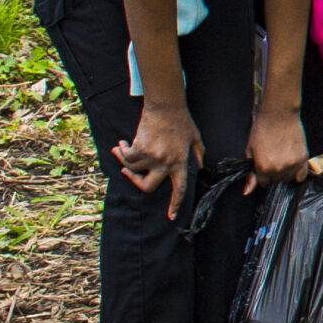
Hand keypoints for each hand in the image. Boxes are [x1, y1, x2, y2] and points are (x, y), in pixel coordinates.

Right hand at [113, 101, 203, 220]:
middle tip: (128, 173)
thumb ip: (199, 153)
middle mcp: (166, 164)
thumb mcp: (195, 138)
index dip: (175, 204)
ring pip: (133, 170)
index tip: (171, 217)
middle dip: (135, 182)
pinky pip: (126, 157)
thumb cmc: (181, 121)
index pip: (179, 189)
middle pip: (147, 187)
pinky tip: (121, 144)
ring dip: (125, 161)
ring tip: (123, 149)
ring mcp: (152, 157)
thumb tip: (202, 167)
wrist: (166, 106)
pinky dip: (121, 151)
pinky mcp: (140, 149)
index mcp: (180, 163)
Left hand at [245, 107, 307, 190]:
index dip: (262, 176)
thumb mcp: (250, 152)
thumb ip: (250, 174)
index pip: (263, 184)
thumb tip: (246, 192)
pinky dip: (298, 173)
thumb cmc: (261, 131)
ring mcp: (292, 164)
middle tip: (273, 161)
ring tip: (282, 160)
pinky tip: (293, 165)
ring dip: (285, 174)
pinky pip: (302, 174)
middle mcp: (278, 169)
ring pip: (289, 179)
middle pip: (276, 182)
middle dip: (273, 175)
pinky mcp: (303, 158)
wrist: (278, 115)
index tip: (263, 168)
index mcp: (263, 168)